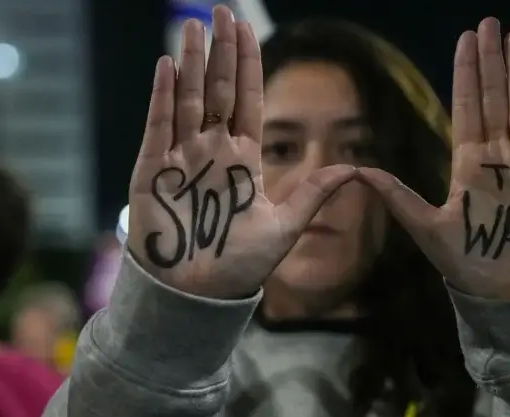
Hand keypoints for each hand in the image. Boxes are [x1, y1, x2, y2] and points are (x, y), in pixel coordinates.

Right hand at [127, 7, 355, 298]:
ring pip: (186, 100)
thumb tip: (358, 169)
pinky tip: (168, 66)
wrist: (200, 296)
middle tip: (221, 11)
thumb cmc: (241, 266)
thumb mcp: (287, 226)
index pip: (247, 101)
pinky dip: (162, 97)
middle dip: (219, 52)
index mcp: (243, 160)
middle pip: (216, 91)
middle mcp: (212, 152)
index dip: (246, 66)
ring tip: (193, 27)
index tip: (246, 30)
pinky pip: (158, 127)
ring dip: (189, 63)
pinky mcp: (152, 173)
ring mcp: (181, 159)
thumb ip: (316, 193)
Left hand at [359, 18, 509, 301]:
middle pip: (495, 99)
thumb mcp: (428, 230)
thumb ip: (398, 197)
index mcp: (468, 167)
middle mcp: (498, 159)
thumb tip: (357, 172)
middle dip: (492, 61)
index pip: (467, 108)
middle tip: (490, 23)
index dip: (466, 74)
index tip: (465, 40)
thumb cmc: (472, 268)